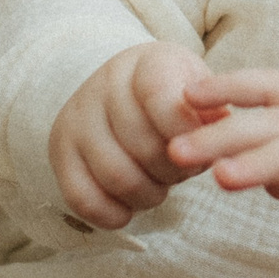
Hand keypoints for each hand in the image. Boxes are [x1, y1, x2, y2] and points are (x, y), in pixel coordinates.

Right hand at [47, 42, 216, 229]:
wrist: (123, 90)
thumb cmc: (174, 98)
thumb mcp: (200, 92)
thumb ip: (213, 115)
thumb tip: (219, 141)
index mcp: (148, 62)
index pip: (164, 100)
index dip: (187, 135)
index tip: (201, 147)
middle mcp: (105, 84)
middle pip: (145, 147)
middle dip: (175, 171)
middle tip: (182, 171)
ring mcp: (77, 117)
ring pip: (116, 176)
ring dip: (148, 194)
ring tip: (160, 186)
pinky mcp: (60, 151)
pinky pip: (82, 197)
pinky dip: (112, 214)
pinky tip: (129, 208)